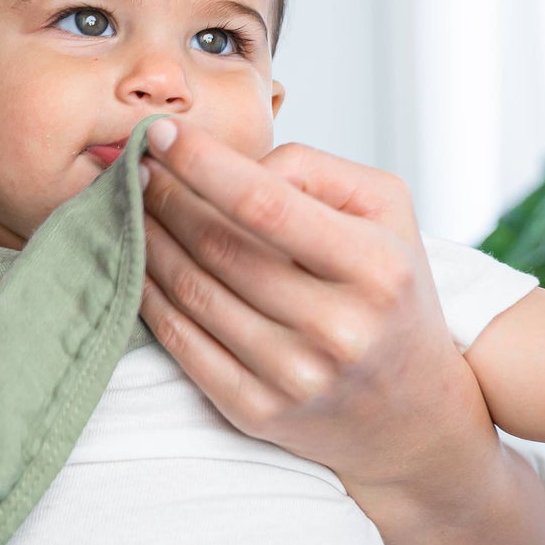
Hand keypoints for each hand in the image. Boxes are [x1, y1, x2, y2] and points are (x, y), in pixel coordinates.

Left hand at [137, 119, 483, 492]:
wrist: (412, 412)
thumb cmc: (389, 289)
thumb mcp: (385, 211)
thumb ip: (312, 169)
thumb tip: (229, 164)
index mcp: (375, 268)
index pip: (265, 204)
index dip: (201, 164)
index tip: (159, 132)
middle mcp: (338, 328)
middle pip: (218, 247)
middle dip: (165, 197)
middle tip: (137, 166)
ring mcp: (294, 376)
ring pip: (191, 292)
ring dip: (146, 240)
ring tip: (132, 204)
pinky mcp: (255, 410)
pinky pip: (180, 342)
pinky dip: (147, 294)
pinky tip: (136, 260)